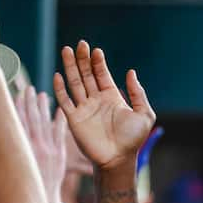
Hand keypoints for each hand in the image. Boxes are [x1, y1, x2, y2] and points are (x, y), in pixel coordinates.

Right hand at [15, 86, 66, 202]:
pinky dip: (60, 122)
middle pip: (31, 119)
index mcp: (19, 149)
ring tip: (42, 95)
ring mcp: (49, 149)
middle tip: (28, 88)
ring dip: (44, 108)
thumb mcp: (3, 171)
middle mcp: (34, 146)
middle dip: (29, 103)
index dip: (15, 107)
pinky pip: (60, 134)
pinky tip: (60, 111)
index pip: (16, 122)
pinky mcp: (59, 154)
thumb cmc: (17, 191)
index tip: (14, 93)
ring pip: (45, 123)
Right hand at [53, 41, 154, 170]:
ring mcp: (84, 109)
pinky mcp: (74, 119)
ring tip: (66, 50)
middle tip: (79, 44)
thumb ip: (138, 93)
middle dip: (82, 59)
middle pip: (86, 75)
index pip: (101, 75)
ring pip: (74, 83)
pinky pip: (65, 101)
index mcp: (111, 97)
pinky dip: (60, 88)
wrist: (119, 159)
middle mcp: (96, 100)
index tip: (96, 50)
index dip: (98, 62)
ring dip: (70, 67)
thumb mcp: (144, 114)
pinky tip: (58, 75)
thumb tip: (131, 72)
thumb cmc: (133, 139)